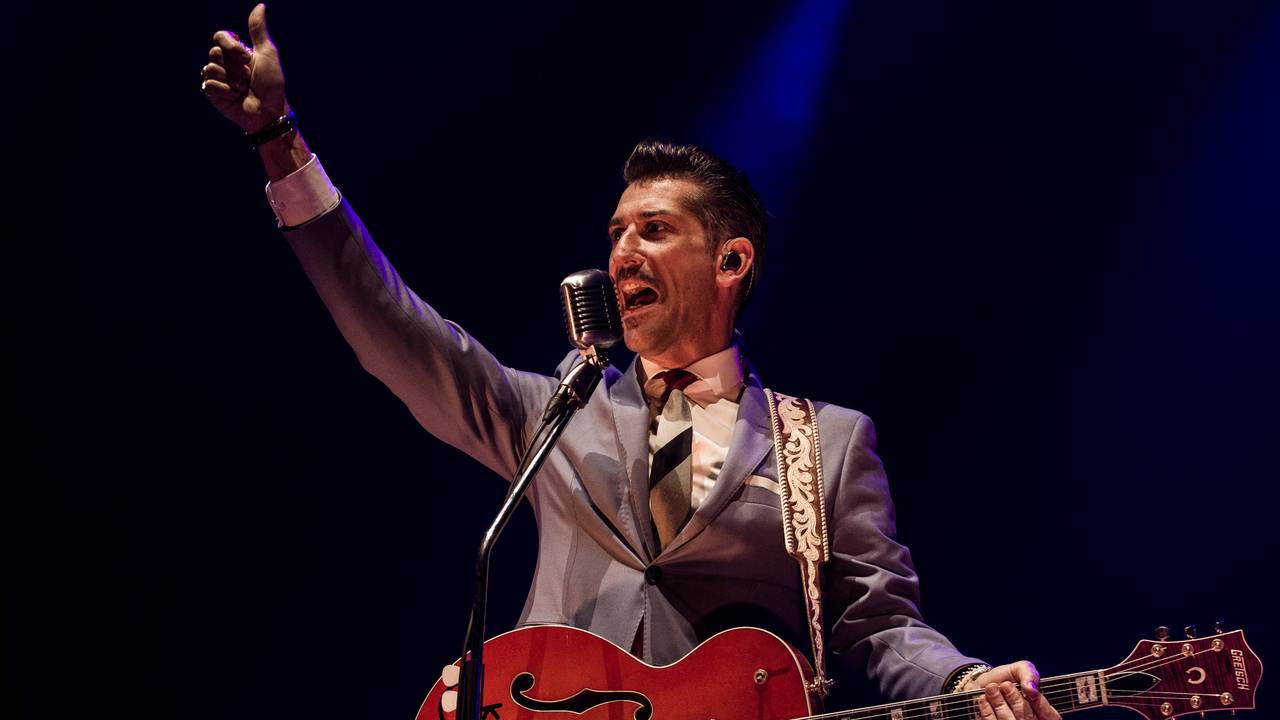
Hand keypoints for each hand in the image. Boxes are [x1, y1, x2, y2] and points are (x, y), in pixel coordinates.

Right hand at [202, 4, 286, 131]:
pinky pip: (209, 84)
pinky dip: (226, 91)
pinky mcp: (212, 93)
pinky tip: (235, 97)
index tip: (246, 57)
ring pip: (211, 69)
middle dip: (235, 67)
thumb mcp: (267, 53)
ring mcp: (217, 78)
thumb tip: (260, 6)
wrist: (269, 110)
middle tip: (248, 77)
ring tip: (243, 89)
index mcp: (235, 51)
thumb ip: (258, 30)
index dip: (230, 46)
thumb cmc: (271, 83)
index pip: (219, 37)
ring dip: (232, 81)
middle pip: (214, 52)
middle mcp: (224, 62)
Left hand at [965, 662, 1059, 719]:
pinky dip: (987, 710)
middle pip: (1027, 717)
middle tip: (1005, 685)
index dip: (1040, 703)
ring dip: (999, 702)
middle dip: (1015, 699)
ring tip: (992, 688)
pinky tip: (983, 698)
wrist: (981, 685)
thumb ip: (1029, 674)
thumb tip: (1032, 689)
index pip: (1050, 716)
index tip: (1027, 689)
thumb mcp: (1018, 670)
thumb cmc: (1004, 678)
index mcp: (1040, 710)